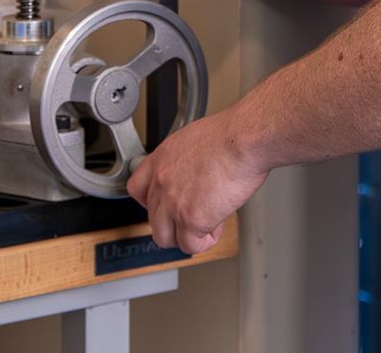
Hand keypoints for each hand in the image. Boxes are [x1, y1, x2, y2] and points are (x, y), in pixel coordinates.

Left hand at [127, 110, 265, 253]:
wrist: (242, 141)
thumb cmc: (231, 136)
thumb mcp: (196, 139)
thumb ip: (186, 161)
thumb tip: (194, 173)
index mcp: (162, 159)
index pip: (137, 188)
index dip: (151, 202)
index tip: (165, 205)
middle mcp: (161, 181)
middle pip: (153, 219)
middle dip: (174, 223)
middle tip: (194, 216)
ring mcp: (173, 202)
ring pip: (165, 238)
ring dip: (185, 237)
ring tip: (205, 225)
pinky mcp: (191, 219)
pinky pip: (191, 245)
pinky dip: (205, 241)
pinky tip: (217, 226)